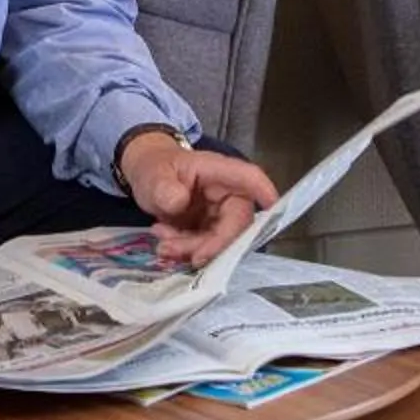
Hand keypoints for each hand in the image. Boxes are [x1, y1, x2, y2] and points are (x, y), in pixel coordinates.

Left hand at [121, 134, 280, 266]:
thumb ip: (164, 187)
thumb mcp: (153, 174)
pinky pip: (206, 248)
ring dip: (192, 250)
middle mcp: (227, 194)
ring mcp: (220, 215)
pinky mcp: (211, 232)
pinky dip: (185, 251)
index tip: (272, 206)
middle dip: (210, 244)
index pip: (250, 178)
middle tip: (176, 250)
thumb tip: (178, 202)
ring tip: (163, 246)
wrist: (147, 180)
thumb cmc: (155, 168)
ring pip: (221, 242)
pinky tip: (164, 243)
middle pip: (236, 224)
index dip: (264, 192)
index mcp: (219, 172)